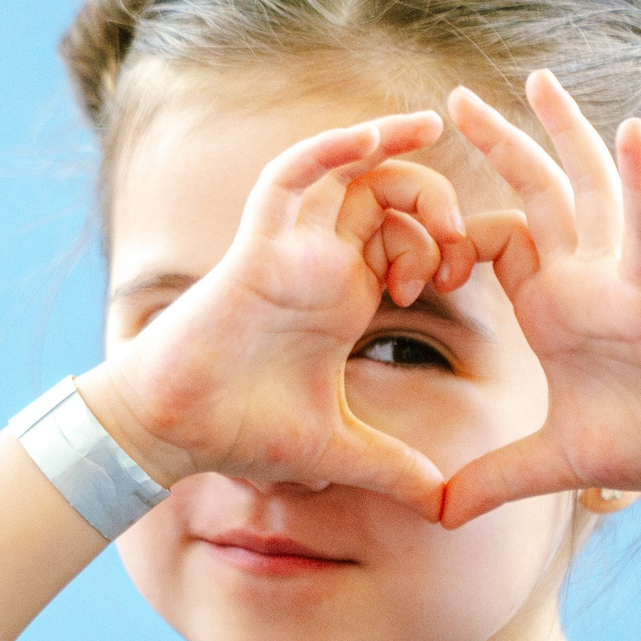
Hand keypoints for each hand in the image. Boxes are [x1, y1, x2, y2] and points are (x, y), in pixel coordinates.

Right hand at [77, 113, 476, 518]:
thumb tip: (443, 506)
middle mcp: (323, 264)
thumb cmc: (242, 432)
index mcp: (348, 297)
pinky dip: (328, 148)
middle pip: (391, 193)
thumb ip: (394, 469)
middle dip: (439, 206)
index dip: (450, 242)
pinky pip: (289, 177)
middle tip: (456, 254)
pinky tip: (370, 135)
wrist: (175, 434)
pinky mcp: (255, 248)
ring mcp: (289, 250)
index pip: (410, 235)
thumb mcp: (339, 450)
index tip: (465, 279)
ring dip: (397, 159)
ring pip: (349, 170)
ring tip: (434, 189)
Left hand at [438, 71, 640, 528]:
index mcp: (554, 304)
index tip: (412, 264)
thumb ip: (492, 480)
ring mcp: (620, 278)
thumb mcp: (551, 463)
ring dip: (562, 131)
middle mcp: (584, 278)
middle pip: (534, 193)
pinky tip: (627, 132)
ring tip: (536, 78)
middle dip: (496, 143)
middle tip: (453, 97)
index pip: (494, 242)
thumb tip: (436, 515)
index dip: (451, 242)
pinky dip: (637, 183)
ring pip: (587, 187)